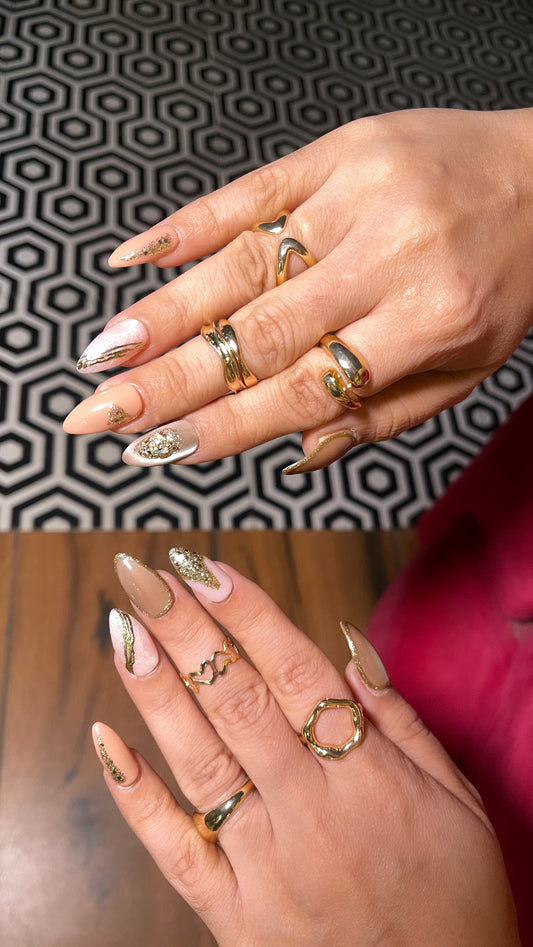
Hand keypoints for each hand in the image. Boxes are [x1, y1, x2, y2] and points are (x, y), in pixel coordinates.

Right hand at [65, 108, 532, 472]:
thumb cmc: (509, 278)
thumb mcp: (468, 368)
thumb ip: (383, 414)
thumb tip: (296, 452)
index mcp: (428, 319)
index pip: (305, 388)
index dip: (226, 425)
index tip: (163, 451)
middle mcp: (387, 256)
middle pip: (257, 332)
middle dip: (168, 381)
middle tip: (101, 414)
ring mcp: (357, 196)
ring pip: (242, 265)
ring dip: (163, 314)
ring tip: (104, 355)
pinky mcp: (339, 150)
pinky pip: (252, 189)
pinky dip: (187, 225)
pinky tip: (136, 259)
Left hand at [93, 547, 518, 944]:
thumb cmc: (454, 902)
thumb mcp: (457, 801)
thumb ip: (401, 721)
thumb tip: (348, 648)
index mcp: (368, 777)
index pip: (296, 673)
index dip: (247, 614)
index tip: (206, 568)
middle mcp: (309, 812)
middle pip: (237, 701)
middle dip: (186, 632)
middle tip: (144, 578)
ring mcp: (264, 864)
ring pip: (199, 760)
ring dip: (155, 692)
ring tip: (123, 631)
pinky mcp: (233, 915)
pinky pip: (175, 851)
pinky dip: (136, 797)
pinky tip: (107, 743)